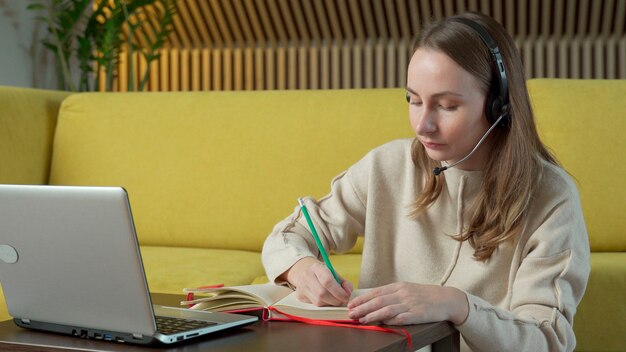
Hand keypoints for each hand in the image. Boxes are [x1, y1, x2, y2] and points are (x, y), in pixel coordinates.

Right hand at [283, 257, 352, 305]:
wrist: (303, 271)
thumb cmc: (322, 273)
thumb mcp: (333, 273)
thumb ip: (344, 283)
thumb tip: (348, 293)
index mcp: (316, 267)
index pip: (327, 281)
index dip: (338, 291)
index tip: (346, 296)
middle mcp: (306, 277)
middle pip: (322, 294)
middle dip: (335, 300)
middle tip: (342, 300)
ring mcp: (301, 287)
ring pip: (318, 302)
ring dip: (330, 304)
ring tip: (334, 299)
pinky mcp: (300, 296)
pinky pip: (314, 305)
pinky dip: (323, 305)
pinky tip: (325, 300)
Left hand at [347, 282, 468, 324]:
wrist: (446, 299)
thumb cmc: (425, 295)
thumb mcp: (406, 290)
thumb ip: (391, 294)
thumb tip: (373, 300)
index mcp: (399, 287)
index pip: (376, 292)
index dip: (362, 299)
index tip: (351, 304)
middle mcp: (403, 294)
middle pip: (378, 300)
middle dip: (362, 307)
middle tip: (351, 313)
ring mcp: (411, 304)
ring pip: (387, 309)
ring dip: (372, 315)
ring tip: (362, 320)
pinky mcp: (418, 314)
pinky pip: (403, 317)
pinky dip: (391, 320)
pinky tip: (383, 323)